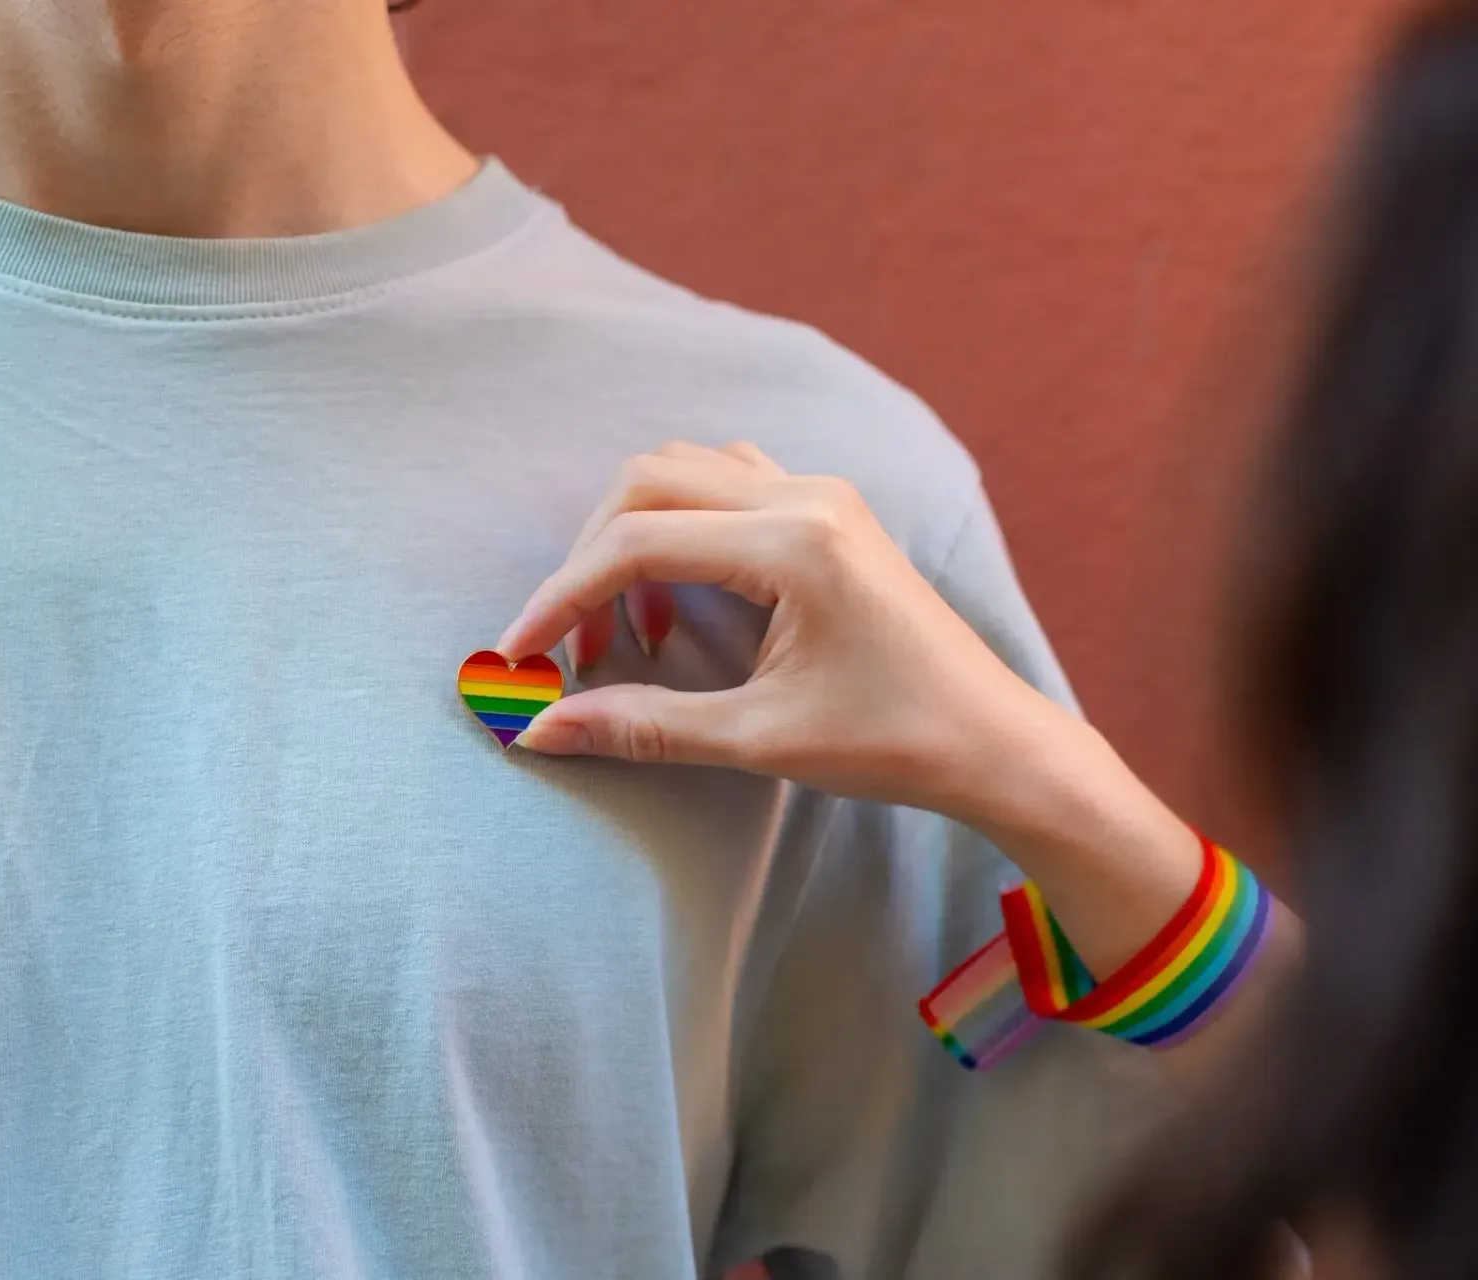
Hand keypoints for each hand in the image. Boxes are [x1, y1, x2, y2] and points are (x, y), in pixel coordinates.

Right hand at [496, 441, 1061, 822]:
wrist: (996, 742)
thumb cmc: (896, 743)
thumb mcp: (760, 740)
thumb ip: (645, 725)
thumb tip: (540, 730)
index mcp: (794, 543)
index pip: (636, 542)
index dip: (562, 597)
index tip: (521, 656)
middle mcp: (806, 497)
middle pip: (647, 483)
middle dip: (589, 559)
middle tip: (576, 646)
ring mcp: (822, 496)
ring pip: (685, 472)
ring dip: (633, 535)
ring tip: (629, 628)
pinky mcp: (829, 513)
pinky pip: (727, 483)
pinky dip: (679, 526)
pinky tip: (681, 596)